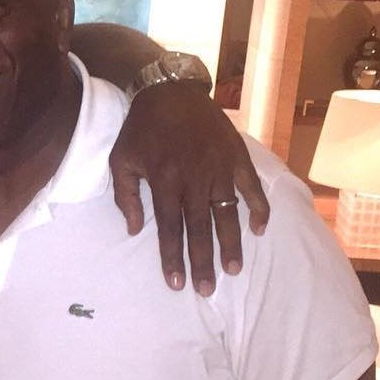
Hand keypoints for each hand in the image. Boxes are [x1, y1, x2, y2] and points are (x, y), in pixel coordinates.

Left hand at [110, 81, 269, 295]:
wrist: (170, 90)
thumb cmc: (140, 128)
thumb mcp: (120, 159)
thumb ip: (125, 196)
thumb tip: (135, 230)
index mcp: (164, 181)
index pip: (169, 228)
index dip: (172, 257)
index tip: (176, 283)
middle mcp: (194, 178)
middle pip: (200, 228)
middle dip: (203, 262)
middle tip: (206, 289)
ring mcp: (219, 167)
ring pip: (227, 214)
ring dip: (231, 244)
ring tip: (233, 270)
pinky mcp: (236, 157)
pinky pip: (251, 187)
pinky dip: (258, 208)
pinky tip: (259, 230)